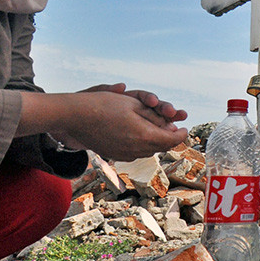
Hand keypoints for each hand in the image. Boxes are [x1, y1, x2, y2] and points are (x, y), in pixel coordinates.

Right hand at [18, 89, 188, 160]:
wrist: (75, 117)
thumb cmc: (104, 105)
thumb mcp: (134, 105)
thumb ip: (155, 118)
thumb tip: (171, 126)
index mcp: (144, 136)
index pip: (171, 139)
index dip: (181, 134)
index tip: (184, 127)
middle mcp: (136, 150)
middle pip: (161, 147)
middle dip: (169, 138)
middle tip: (174, 129)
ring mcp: (124, 155)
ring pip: (149, 151)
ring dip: (156, 142)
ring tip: (158, 131)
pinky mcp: (114, 155)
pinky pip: (135, 152)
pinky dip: (142, 145)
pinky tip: (139, 136)